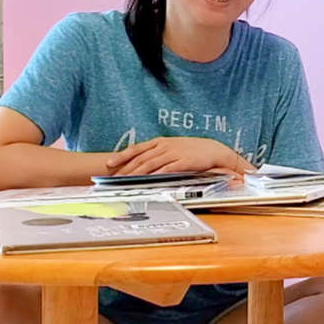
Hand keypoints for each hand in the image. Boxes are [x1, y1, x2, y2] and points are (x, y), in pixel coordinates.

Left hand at [106, 136, 255, 176]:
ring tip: (124, 181)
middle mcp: (165, 146)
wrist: (213, 150)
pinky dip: (155, 175)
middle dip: (125, 168)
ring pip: (150, 164)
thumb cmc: (193, 151)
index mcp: (161, 142)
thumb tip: (144, 163)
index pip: (137, 148)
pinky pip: (166, 169)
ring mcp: (174, 153)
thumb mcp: (173, 148)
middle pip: (140, 158)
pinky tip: (147, 180)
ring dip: (136, 173)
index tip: (109, 163)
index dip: (122, 155)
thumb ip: (159, 154)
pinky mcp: (183, 161)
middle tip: (113, 177)